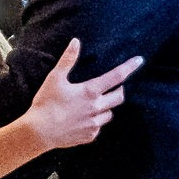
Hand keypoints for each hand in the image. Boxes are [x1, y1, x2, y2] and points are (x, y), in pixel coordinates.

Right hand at [25, 38, 141, 151]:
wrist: (39, 132)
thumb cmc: (46, 103)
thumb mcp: (55, 78)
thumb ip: (68, 60)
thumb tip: (76, 41)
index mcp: (90, 92)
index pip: (116, 76)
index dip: (129, 67)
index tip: (139, 61)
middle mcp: (96, 108)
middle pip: (119, 97)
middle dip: (119, 90)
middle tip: (112, 86)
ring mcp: (94, 124)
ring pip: (109, 113)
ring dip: (106, 107)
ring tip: (93, 104)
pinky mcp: (90, 136)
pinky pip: (98, 127)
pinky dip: (95, 122)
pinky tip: (83, 119)